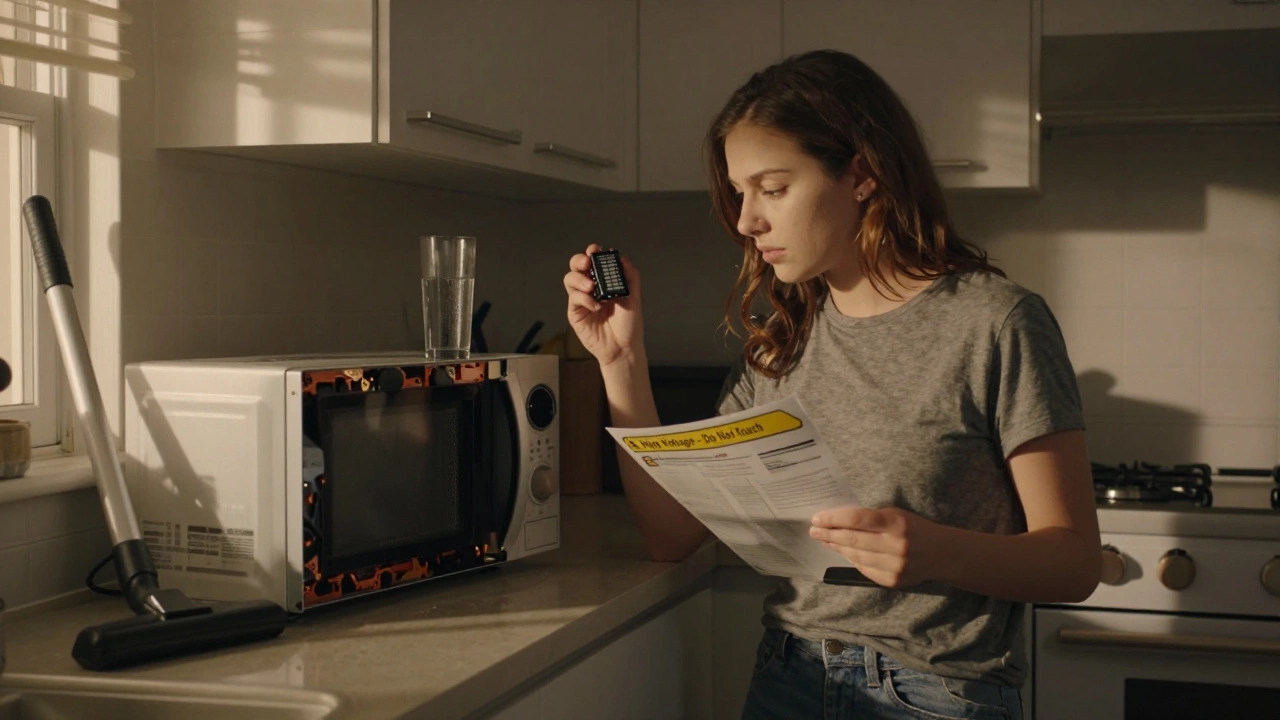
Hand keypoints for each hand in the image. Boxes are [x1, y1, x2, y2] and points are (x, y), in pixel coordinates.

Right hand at [563, 244, 643, 367]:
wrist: (623, 348)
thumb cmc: (629, 324)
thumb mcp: (634, 297)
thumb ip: (630, 276)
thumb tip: (622, 257)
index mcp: (605, 282)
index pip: (594, 262)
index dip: (592, 253)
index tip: (596, 250)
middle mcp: (591, 288)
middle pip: (576, 267)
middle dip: (579, 261)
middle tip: (587, 264)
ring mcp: (582, 300)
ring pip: (570, 279)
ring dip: (579, 279)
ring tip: (592, 288)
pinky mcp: (575, 313)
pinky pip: (574, 298)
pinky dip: (584, 298)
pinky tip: (596, 306)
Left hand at [809, 507, 948, 588]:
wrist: (942, 554)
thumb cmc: (914, 528)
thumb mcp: (896, 515)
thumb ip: (871, 518)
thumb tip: (837, 521)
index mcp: (896, 523)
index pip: (857, 519)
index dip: (834, 519)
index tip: (817, 518)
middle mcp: (895, 545)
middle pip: (852, 540)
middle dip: (829, 534)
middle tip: (814, 530)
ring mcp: (894, 566)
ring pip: (856, 557)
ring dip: (837, 548)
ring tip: (825, 540)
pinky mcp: (893, 581)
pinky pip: (864, 570)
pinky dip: (852, 560)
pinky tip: (844, 552)